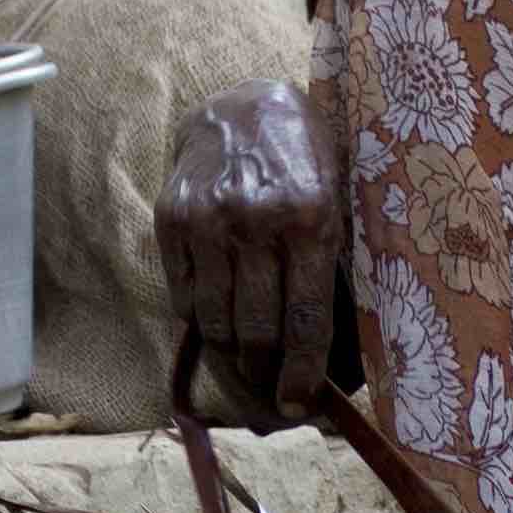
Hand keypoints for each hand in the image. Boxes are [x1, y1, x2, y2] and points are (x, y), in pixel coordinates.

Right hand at [156, 80, 340, 422]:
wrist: (243, 106)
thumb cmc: (306, 160)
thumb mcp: (338, 202)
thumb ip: (334, 269)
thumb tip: (339, 360)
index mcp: (310, 218)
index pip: (305, 319)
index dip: (303, 374)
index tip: (300, 406)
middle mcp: (255, 220)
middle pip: (256, 331)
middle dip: (267, 374)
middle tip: (275, 394)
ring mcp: (208, 221)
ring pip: (216, 322)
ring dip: (234, 357)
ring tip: (250, 368)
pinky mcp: (173, 221)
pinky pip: (185, 298)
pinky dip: (204, 322)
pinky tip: (222, 325)